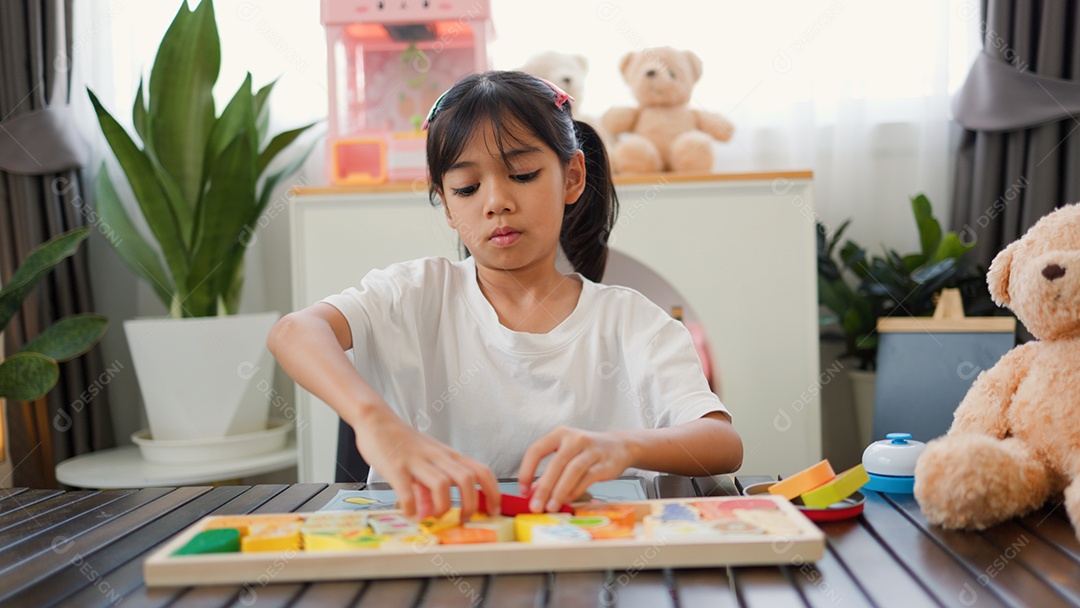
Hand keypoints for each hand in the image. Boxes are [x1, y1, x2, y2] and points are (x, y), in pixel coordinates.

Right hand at [352, 408, 499, 520]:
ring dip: (443, 507)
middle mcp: (437, 457)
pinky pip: (408, 492)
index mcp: (448, 455)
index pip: (482, 471)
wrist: (376, 419)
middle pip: (467, 479)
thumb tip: (432, 512)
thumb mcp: (426, 460)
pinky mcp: (396, 467)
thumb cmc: (403, 441)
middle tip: (464, 519)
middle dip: (471, 504)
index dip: (493, 492)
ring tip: (436, 517)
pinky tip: (410, 514)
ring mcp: (416, 461)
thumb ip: (432, 484)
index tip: (494, 510)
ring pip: (442, 484)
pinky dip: (412, 509)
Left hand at [517, 426, 632, 512]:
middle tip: (536, 505)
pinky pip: (587, 478)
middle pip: (555, 463)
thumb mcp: (566, 454)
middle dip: (544, 487)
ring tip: (551, 507)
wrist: (619, 446)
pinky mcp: (603, 463)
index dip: (526, 471)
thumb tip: (533, 493)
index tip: (523, 490)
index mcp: (560, 434)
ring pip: (572, 471)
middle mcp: (575, 438)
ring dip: (559, 492)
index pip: (536, 450)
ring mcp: (591, 450)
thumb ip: (550, 471)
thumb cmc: (587, 452)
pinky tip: (567, 501)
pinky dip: (575, 491)